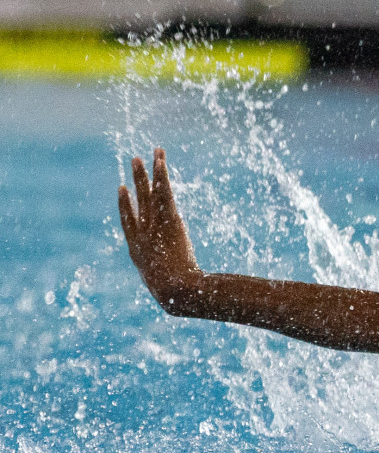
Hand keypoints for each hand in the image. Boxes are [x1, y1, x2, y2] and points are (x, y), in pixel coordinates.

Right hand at [118, 148, 202, 310]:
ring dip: (149, 172)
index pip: (129, 223)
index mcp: (138, 251)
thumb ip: (172, 289)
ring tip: (148, 153)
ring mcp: (154, 226)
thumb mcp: (169, 294)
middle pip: (140, 202)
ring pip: (151, 193)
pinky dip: (162, 175)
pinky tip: (160, 160)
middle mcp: (143, 234)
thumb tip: (183, 299)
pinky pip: (164, 192)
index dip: (125, 206)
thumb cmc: (174, 298)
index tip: (122, 190)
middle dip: (137, 181)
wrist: (175, 291)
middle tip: (133, 161)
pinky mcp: (168, 219)